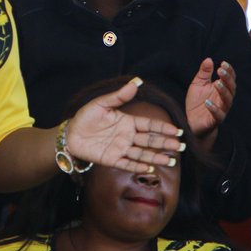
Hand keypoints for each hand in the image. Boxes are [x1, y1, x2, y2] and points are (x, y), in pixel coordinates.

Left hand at [64, 78, 183, 173]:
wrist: (70, 134)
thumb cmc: (86, 117)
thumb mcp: (101, 104)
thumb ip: (119, 96)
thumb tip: (135, 82)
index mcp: (127, 122)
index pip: (149, 125)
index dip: (163, 128)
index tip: (177, 131)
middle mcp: (127, 136)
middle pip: (149, 140)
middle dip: (164, 143)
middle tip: (180, 146)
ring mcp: (120, 149)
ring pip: (141, 154)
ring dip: (155, 157)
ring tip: (169, 160)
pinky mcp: (112, 159)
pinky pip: (127, 164)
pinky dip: (138, 166)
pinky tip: (150, 168)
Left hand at [184, 58, 234, 141]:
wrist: (192, 122)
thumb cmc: (197, 102)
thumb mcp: (198, 84)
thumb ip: (204, 73)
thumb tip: (208, 59)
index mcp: (222, 89)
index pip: (229, 79)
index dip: (229, 71)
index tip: (223, 63)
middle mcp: (224, 99)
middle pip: (231, 88)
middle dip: (227, 79)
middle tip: (221, 70)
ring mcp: (222, 110)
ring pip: (227, 100)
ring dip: (223, 91)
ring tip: (217, 83)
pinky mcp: (215, 120)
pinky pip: (218, 115)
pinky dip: (214, 108)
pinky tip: (207, 102)